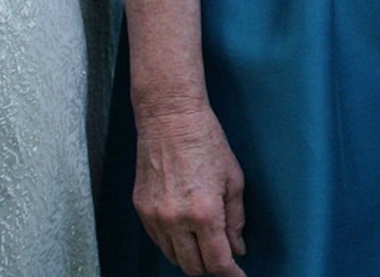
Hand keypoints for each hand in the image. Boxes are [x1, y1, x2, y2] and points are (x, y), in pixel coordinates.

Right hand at [132, 96, 246, 276]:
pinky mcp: (141, 209)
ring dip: (191, 258)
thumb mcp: (233, 178)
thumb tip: (238, 247)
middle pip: (193, 266)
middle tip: (224, 259)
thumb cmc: (206, 140)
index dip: (231, 274)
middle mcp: (176, 220)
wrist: (170, 118)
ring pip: (173, 257)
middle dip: (212, 268)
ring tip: (206, 245)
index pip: (217, 261)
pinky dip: (173, 244)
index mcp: (204, 212)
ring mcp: (155, 216)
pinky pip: (158, 241)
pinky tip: (185, 233)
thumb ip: (236, 218)